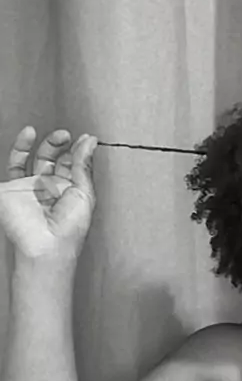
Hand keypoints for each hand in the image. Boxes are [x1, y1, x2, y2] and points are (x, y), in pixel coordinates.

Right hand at [0, 127, 96, 260]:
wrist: (45, 246)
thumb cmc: (68, 231)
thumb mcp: (85, 194)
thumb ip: (84, 166)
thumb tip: (89, 142)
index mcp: (70, 192)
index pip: (75, 165)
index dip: (80, 150)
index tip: (86, 139)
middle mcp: (51, 189)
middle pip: (56, 160)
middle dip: (62, 145)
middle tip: (67, 136)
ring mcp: (32, 188)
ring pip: (36, 158)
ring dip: (45, 144)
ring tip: (55, 135)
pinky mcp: (13, 189)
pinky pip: (14, 164)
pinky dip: (20, 147)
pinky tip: (29, 133)